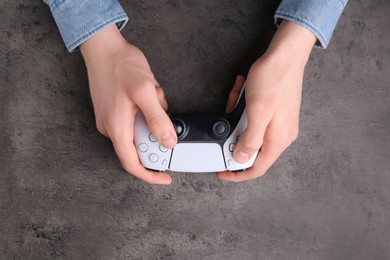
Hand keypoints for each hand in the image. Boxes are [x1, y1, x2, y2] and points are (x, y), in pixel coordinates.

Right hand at [80, 25, 176, 183]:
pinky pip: (133, 119)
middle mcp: (110, 127)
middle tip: (163, 111)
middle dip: (155, 132)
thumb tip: (168, 142)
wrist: (103, 48)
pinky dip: (145, 111)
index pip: (132, 163)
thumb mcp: (145, 91)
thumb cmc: (121, 66)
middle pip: (137, 147)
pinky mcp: (112, 111)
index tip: (164, 177)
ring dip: (151, 118)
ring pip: (137, 130)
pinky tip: (149, 93)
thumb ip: (157, 119)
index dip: (149, 175)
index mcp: (117, 128)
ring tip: (155, 94)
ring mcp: (109, 119)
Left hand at [217, 21, 315, 181]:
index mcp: (278, 139)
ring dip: (238, 117)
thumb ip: (250, 139)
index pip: (257, 168)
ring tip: (237, 98)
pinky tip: (243, 92)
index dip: (238, 173)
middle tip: (227, 119)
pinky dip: (243, 108)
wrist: (285, 56)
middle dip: (234, 134)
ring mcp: (279, 124)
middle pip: (251, 148)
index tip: (223, 172)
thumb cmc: (274, 80)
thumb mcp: (257, 112)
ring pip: (250, 130)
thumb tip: (242, 158)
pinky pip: (253, 117)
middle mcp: (281, 135)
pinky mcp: (275, 113)